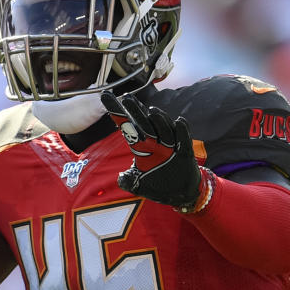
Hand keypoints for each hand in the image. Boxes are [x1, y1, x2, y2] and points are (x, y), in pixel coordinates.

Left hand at [101, 91, 208, 210]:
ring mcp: (170, 146)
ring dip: (159, 120)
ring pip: (164, 129)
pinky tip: (178, 122)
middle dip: (136, 111)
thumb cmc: (158, 185)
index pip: (126, 127)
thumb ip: (129, 181)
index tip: (105, 96)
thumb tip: (121, 178)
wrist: (179, 193)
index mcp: (141, 147)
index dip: (116, 111)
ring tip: (152, 111)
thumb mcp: (139, 185)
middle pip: (144, 123)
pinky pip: (184, 139)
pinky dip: (182, 131)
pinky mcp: (184, 152)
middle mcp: (154, 143)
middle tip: (127, 98)